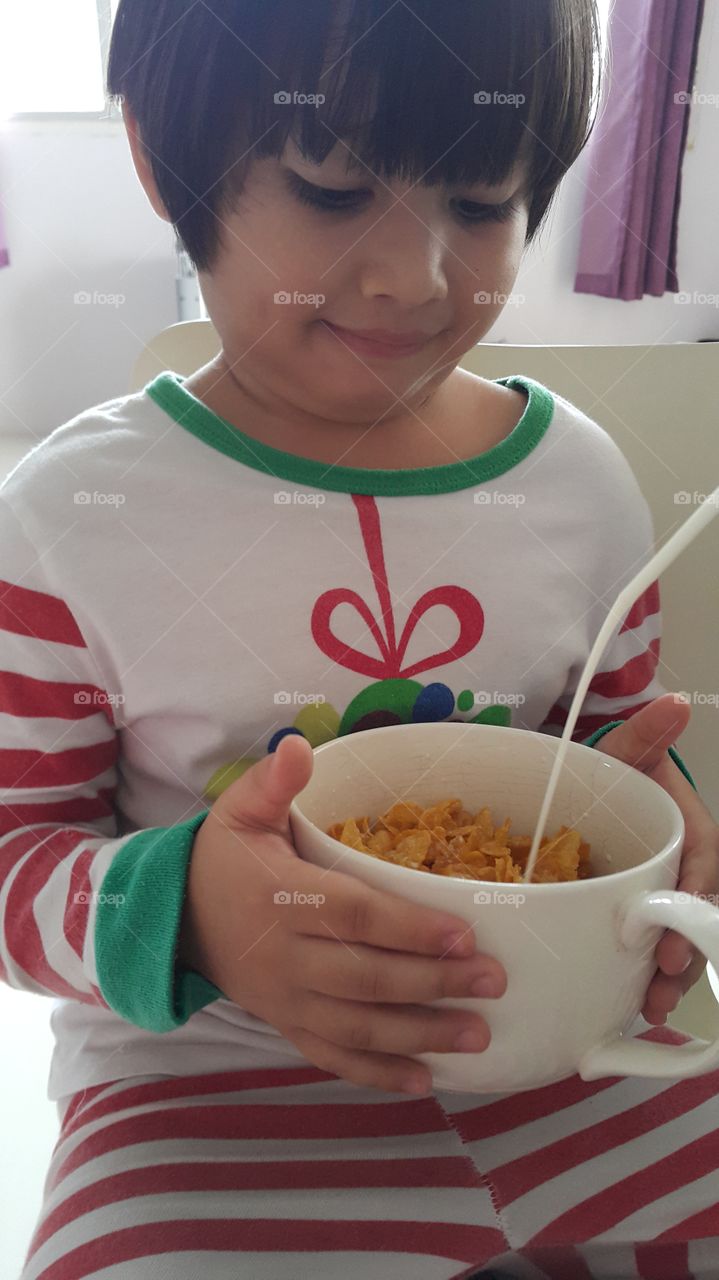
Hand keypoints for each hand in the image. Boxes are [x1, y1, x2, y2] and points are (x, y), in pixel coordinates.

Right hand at [180, 734, 506, 1094]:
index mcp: (279, 896)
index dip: (408, 928)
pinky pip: (331, 1056)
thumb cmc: (222, 859)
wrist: (174, 920)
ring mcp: (285, 999)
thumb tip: (298, 746)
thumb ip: (273, 781)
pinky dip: (376, 1073)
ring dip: (420, 1034)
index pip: (351, 916)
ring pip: (356, 1025)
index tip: (463, 934)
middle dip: (433, 983)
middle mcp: (283, 957)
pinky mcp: (285, 1025)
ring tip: (478, 1035)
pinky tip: (424, 1081)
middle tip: (493, 982)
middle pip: (366, 977)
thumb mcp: (239, 810)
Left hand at [595, 694, 718, 1023]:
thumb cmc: (615, 770)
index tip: (676, 928)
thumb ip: (646, 732)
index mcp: (692, 833)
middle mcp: (687, 870)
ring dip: (672, 976)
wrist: (591, 789)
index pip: (703, 868)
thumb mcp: (627, 749)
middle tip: (663, 983)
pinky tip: (636, 1004)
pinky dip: (651, 976)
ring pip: (684, 940)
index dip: (694, 900)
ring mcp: (666, 896)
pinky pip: (658, 948)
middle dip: (687, 953)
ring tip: (650, 1005)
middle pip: (699, 918)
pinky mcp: (644, 916)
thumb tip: (673, 703)